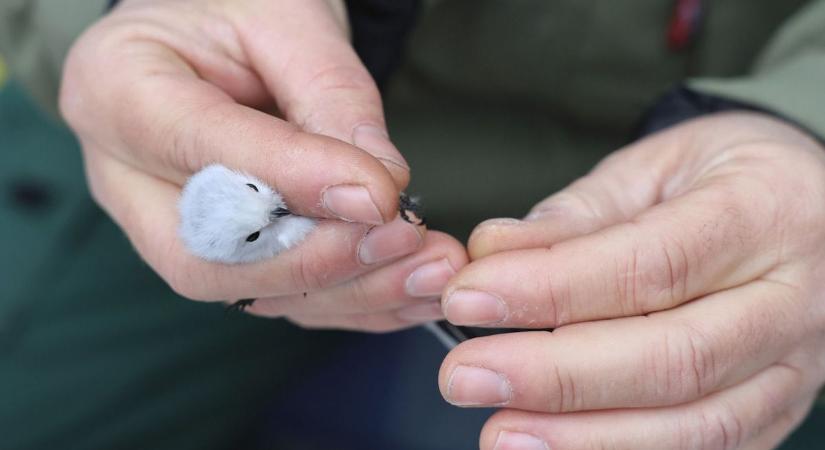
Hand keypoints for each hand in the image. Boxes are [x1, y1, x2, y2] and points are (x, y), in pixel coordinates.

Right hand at [60, 0, 462, 330]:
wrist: (220, 34)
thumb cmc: (240, 10)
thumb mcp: (287, 22)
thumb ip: (330, 98)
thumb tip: (380, 189)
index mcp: (119, 89)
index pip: (197, 149)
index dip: (290, 181)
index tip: (378, 196)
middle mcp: (126, 176)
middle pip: (206, 257)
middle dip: (315, 261)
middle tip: (404, 241)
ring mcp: (165, 225)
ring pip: (248, 291)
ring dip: (347, 291)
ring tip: (429, 272)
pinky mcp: (215, 252)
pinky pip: (278, 296)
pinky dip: (349, 300)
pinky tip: (408, 293)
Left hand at [438, 113, 824, 448]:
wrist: (814, 210)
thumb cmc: (729, 177)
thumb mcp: (661, 164)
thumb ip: (579, 212)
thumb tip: (493, 250)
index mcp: (762, 213)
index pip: (650, 264)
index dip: (551, 289)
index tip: (470, 297)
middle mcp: (791, 301)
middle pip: (672, 358)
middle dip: (556, 377)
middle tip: (467, 376)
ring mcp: (792, 368)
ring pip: (696, 425)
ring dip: (587, 440)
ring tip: (503, 435)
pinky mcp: (777, 411)